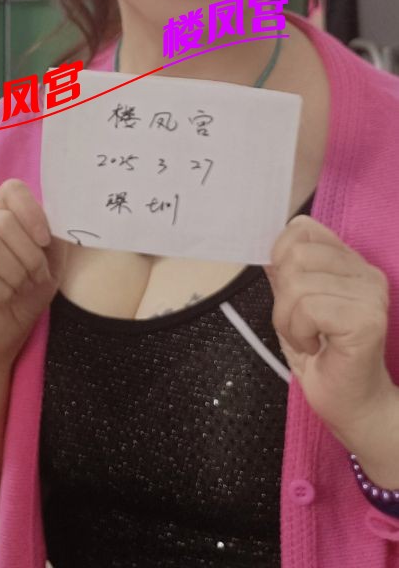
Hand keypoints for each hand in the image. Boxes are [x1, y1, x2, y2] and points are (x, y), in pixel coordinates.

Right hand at [0, 179, 67, 365]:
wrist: (3, 333)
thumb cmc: (26, 293)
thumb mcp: (51, 262)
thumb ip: (55, 234)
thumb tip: (63, 215)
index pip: (11, 191)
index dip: (32, 213)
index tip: (45, 241)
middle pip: (2, 222)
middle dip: (29, 255)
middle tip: (36, 277)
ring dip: (14, 274)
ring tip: (20, 288)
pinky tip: (3, 297)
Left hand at [263, 214, 394, 440]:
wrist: (353, 408)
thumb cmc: (325, 361)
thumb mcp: (294, 311)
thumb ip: (285, 278)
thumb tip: (267, 251)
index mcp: (350, 264)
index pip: (303, 228)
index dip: (280, 254)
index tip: (285, 291)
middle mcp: (365, 273)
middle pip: (296, 255)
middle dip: (281, 295)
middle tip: (298, 325)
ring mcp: (370, 295)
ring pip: (298, 284)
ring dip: (288, 319)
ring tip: (307, 339)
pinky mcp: (366, 320)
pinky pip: (308, 308)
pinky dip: (299, 332)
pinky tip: (315, 348)